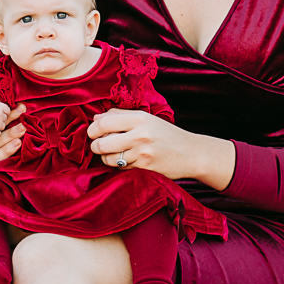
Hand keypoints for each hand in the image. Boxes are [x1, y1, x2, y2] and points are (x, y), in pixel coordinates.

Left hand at [86, 109, 235, 190]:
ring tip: (112, 154)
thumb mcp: (147, 118)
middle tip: (98, 145)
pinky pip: (121, 168)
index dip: (92, 129)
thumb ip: (121, 115)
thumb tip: (96, 118)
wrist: (191, 153)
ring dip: (105, 158)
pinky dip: (118, 165)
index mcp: (139, 118)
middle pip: (101, 143)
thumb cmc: (167, 134)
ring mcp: (142, 153)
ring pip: (109, 159)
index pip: (104, 123)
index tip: (92, 132)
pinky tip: (125, 160)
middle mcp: (140, 135)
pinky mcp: (144, 168)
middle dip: (95, 146)